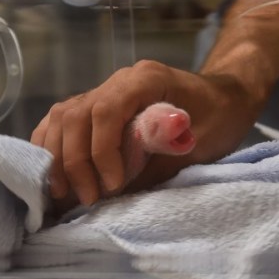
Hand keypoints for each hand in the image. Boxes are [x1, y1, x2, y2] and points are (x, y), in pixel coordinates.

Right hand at [31, 60, 257, 206]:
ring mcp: (105, 90)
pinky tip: (53, 172)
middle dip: (76, 162)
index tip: (113, 185)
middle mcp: (119, 80)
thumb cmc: (219, 119)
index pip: (106, 111)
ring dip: (58, 157)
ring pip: (62, 117)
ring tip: (63, 194)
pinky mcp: (98, 105)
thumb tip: (116, 190)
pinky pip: (62, 120)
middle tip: (89, 199)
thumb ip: (157, 161)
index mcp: (146, 79)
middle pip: (76, 115)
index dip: (102, 151)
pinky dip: (53, 146)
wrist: (225, 98)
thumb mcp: (199, 143)